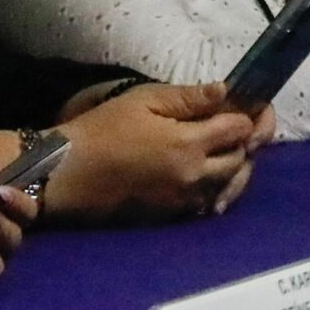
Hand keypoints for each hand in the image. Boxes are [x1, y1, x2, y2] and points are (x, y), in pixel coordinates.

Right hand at [43, 82, 260, 222]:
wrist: (62, 175)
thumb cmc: (100, 131)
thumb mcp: (143, 101)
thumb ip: (189, 97)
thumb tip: (226, 92)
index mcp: (190, 144)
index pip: (241, 129)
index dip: (247, 115)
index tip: (240, 108)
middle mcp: (193, 176)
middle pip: (240, 160)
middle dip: (242, 143)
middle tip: (231, 130)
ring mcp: (181, 200)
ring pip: (228, 186)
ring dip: (232, 169)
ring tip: (222, 153)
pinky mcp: (167, 216)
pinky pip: (205, 204)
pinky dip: (213, 191)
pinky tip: (203, 178)